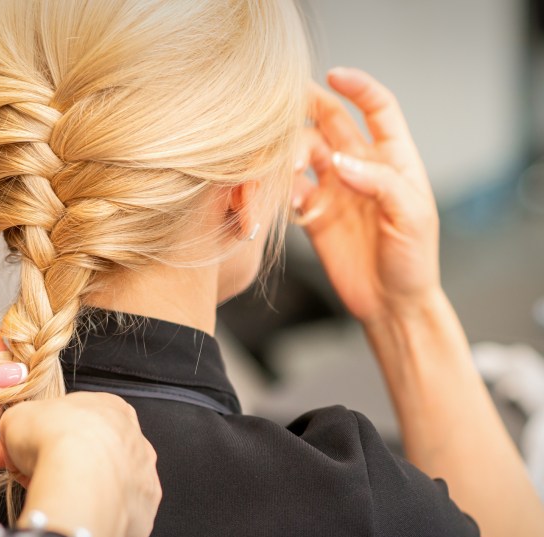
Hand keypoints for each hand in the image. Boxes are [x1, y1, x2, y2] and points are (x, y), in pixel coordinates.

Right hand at [0, 392, 160, 536]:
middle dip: (58, 465)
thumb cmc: (55, 440)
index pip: (75, 422)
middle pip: (91, 453)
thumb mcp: (17, 418)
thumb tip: (5, 441)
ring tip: (49, 498)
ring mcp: (142, 476)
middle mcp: (134, 439)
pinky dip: (95, 516)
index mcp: (110, 407)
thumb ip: (16, 426)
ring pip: (106, 484)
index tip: (22, 452)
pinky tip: (75, 516)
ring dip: (79, 490)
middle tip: (26, 477)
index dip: (44, 438)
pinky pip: (117, 515)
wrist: (79, 479)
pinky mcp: (143, 512)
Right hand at [293, 67, 440, 324]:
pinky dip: (279, 187)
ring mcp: (334, 190)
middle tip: (283, 109)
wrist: (392, 304)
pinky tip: (281, 199)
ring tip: (287, 169)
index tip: (335, 75)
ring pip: (304, 154)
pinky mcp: (313, 215)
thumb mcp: (412, 218)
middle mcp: (360, 168)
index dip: (358, 88)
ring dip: (290, 153)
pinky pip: (289, 189)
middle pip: (331, 124)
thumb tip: (340, 162)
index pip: (377, 109)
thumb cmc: (413, 261)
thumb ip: (380, 183)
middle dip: (309, 110)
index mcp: (393, 160)